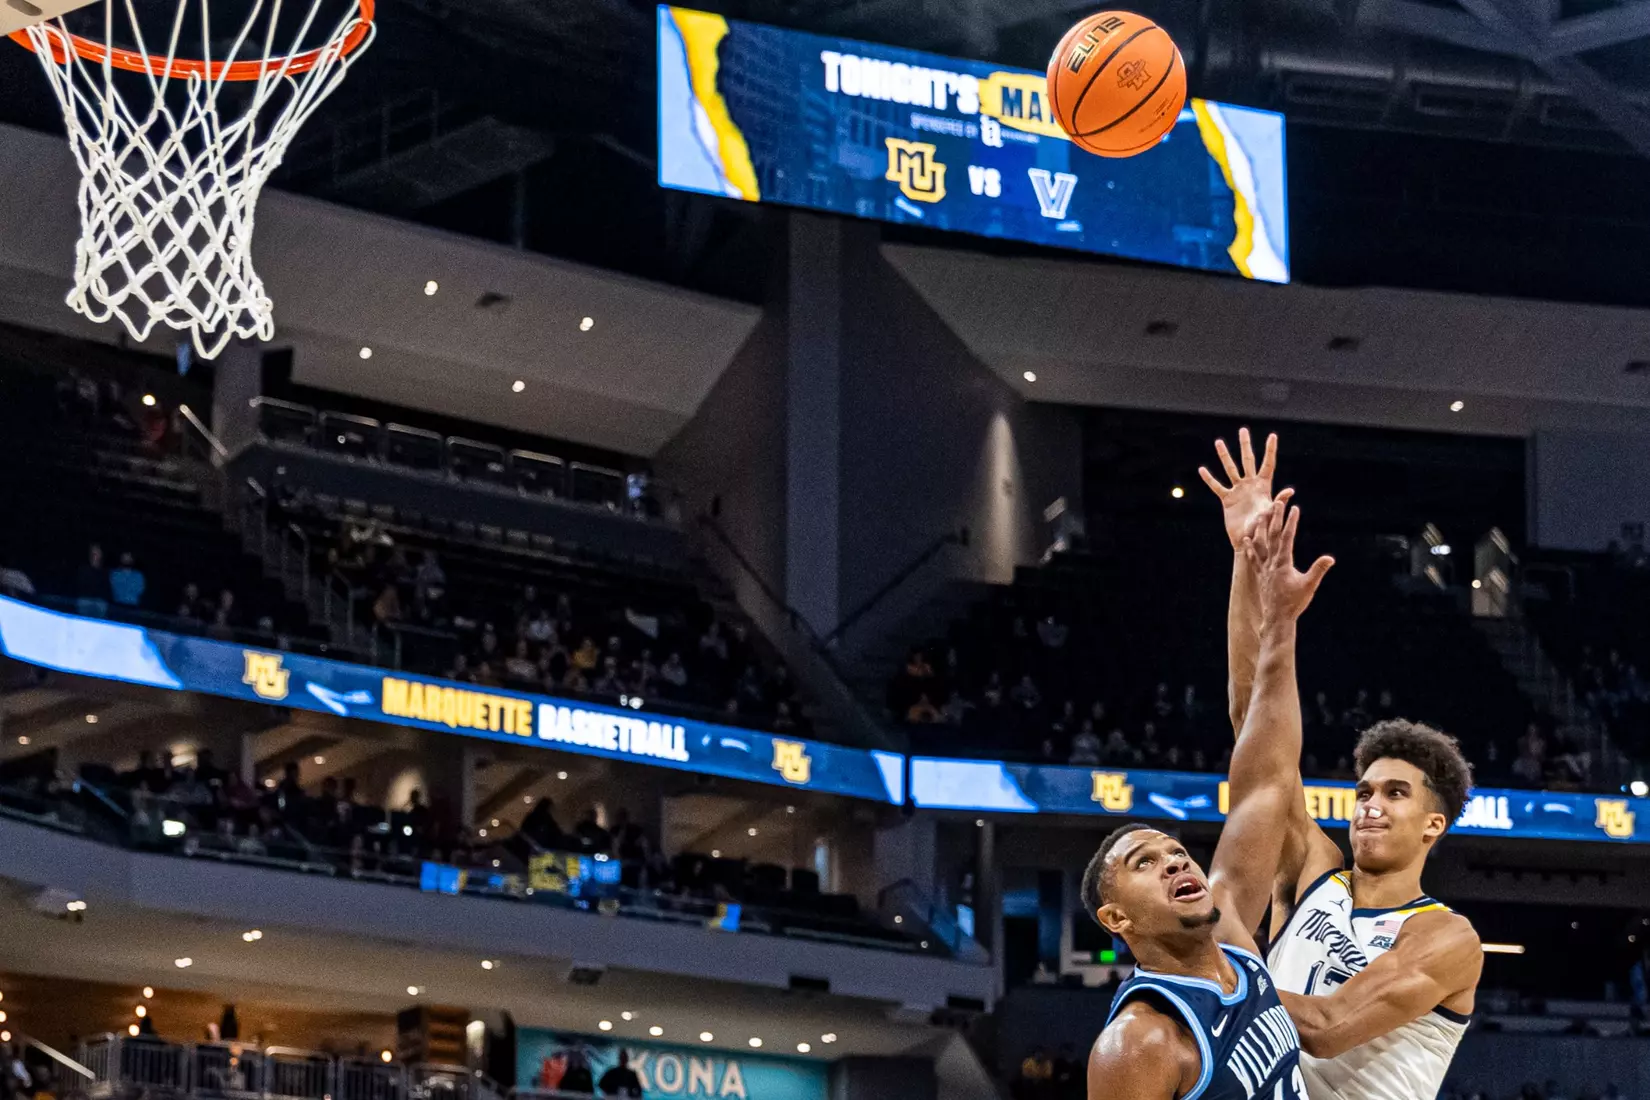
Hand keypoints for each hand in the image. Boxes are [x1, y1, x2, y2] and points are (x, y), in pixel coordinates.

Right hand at [1200, 428, 1290, 552]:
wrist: (1248, 541)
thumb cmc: (1263, 529)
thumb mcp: (1271, 514)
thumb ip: (1278, 501)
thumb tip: (1289, 491)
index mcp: (1263, 486)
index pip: (1267, 464)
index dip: (1270, 450)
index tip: (1272, 435)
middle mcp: (1250, 485)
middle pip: (1247, 460)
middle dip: (1245, 445)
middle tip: (1243, 430)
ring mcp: (1238, 491)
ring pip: (1230, 469)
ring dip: (1224, 456)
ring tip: (1218, 442)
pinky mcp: (1227, 499)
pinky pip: (1217, 486)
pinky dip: (1210, 479)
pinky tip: (1202, 470)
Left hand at [1244, 494, 1333, 625]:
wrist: (1277, 618)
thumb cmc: (1294, 603)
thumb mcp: (1309, 585)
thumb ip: (1318, 570)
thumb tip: (1330, 558)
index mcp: (1283, 563)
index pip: (1287, 538)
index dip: (1291, 522)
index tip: (1294, 508)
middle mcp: (1271, 562)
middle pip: (1272, 536)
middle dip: (1275, 518)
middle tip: (1276, 502)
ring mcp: (1264, 568)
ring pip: (1260, 544)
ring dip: (1260, 528)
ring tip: (1259, 514)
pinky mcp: (1260, 575)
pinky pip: (1253, 558)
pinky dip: (1249, 548)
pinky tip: (1245, 540)